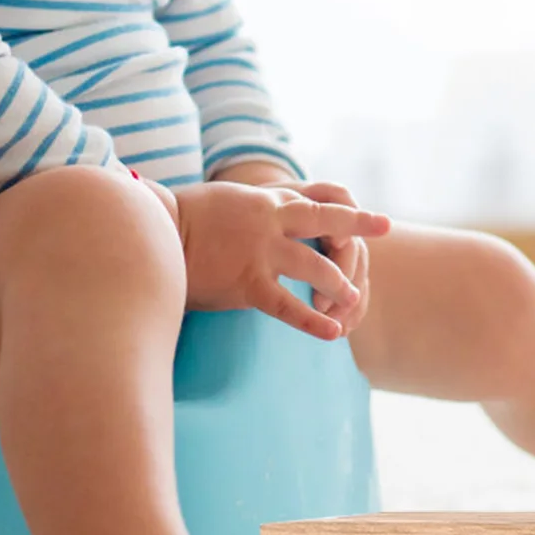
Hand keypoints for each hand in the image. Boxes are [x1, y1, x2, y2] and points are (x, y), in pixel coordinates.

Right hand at [171, 179, 390, 339]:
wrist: (148, 233)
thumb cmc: (179, 219)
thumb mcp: (226, 201)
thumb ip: (252, 208)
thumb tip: (265, 213)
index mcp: (266, 200)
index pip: (315, 201)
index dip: (345, 208)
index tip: (370, 215)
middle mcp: (270, 220)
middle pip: (327, 219)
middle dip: (358, 224)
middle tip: (385, 226)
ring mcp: (261, 250)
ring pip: (315, 266)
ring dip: (338, 285)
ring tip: (352, 299)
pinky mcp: (246, 281)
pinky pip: (287, 305)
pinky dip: (312, 321)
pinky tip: (331, 334)